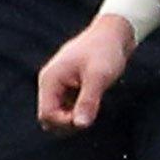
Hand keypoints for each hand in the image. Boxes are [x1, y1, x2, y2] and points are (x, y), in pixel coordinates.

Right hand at [37, 15, 135, 132]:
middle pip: (48, 117)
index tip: (87, 118)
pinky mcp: (68, 86)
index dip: (65, 123)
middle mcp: (49, 82)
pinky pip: (66, 106)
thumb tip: (80, 125)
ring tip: (93, 107)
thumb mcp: (99, 76)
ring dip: (73, 117)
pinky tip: (93, 101)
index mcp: (50, 79)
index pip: (46, 114)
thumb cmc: (105, 51)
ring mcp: (58, 84)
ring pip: (58, 113)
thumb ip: (88, 101)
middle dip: (67, 123)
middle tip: (91, 114)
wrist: (113, 34)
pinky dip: (78, 110)